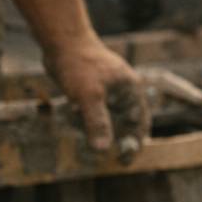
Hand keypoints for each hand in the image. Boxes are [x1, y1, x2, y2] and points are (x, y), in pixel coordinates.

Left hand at [45, 38, 149, 157]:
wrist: (61, 40)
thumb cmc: (79, 65)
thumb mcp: (89, 97)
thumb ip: (97, 123)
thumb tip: (102, 149)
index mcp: (130, 90)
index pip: (139, 122)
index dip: (134, 143)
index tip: (124, 160)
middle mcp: (121, 90)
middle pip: (124, 121)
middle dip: (113, 136)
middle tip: (108, 155)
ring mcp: (106, 88)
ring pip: (106, 116)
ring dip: (93, 124)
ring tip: (78, 121)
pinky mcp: (90, 87)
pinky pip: (92, 109)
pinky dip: (83, 116)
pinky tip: (71, 112)